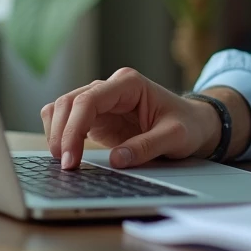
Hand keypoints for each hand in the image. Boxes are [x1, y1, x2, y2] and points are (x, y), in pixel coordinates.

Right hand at [40, 67, 219, 170]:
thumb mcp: (176, 137)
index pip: (89, 100)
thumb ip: (148, 146)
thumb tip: (116, 159)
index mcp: (129, 84)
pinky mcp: (97, 116)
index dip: (73, 129)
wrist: (194, 124)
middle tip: (66, 167)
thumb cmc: (188, 125)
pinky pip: (67, 119)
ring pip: (62, 108)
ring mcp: (102, 100)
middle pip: (69, 102)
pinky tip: (66, 154)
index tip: (70, 159)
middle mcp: (111, 87)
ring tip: (64, 163)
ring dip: (56, 133)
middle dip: (61, 134)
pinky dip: (59, 133)